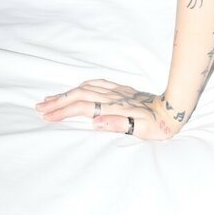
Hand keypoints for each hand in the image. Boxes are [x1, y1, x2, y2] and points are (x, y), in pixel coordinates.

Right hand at [34, 79, 183, 141]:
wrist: (173, 109)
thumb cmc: (158, 125)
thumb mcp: (142, 130)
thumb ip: (118, 125)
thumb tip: (94, 122)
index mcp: (115, 107)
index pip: (83, 107)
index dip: (63, 111)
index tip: (46, 116)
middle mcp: (113, 97)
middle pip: (80, 95)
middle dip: (59, 101)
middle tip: (39, 107)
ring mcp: (118, 91)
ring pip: (86, 88)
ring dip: (68, 93)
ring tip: (51, 99)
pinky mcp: (122, 90)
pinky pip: (98, 84)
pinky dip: (82, 86)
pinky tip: (77, 89)